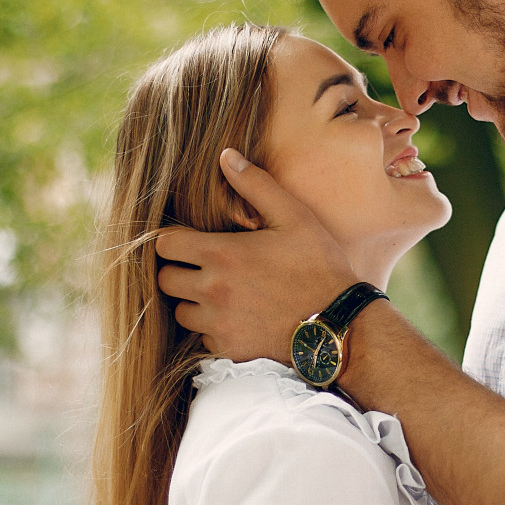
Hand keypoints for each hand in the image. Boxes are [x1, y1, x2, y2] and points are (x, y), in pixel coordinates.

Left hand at [156, 149, 358, 360]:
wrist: (339, 325)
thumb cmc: (319, 266)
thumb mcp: (294, 217)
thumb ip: (256, 185)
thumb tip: (226, 155)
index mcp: (222, 254)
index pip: (165, 245)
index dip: (173, 240)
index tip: (189, 241)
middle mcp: (212, 290)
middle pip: (165, 280)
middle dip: (179, 270)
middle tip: (204, 267)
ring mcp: (217, 323)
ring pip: (181, 311)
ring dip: (193, 302)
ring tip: (221, 294)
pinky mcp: (227, 349)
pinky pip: (202, 338)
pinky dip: (213, 329)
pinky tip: (238, 318)